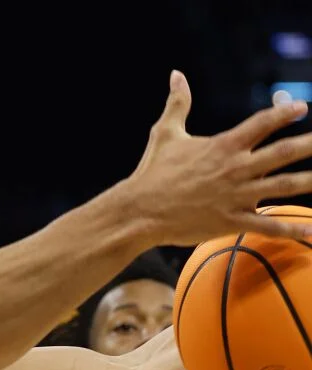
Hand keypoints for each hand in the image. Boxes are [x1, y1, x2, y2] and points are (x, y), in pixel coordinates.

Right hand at [124, 70, 311, 244]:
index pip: (262, 123)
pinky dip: (292, 229)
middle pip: (285, 152)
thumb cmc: (151, 172)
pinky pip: (268, 226)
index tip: (301, 108)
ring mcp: (236, 196)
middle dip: (311, 144)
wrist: (139, 211)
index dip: (284, 113)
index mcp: (223, 146)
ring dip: (311, 181)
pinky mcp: (231, 220)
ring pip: (285, 186)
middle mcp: (236, 168)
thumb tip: (176, 74)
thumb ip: (178, 103)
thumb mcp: (165, 133)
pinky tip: (311, 230)